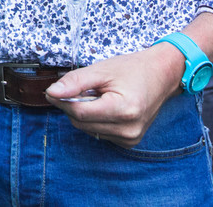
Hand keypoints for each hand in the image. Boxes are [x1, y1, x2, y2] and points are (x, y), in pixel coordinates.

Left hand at [44, 44, 182, 145]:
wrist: (161, 75)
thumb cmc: (132, 70)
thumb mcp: (100, 70)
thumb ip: (74, 82)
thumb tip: (51, 93)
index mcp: (124, 110)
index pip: (79, 112)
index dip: (62, 101)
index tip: (52, 91)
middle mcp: (129, 129)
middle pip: (81, 123)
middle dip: (73, 106)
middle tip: (81, 89)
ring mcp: (131, 138)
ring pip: (87, 129)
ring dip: (84, 113)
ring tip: (99, 96)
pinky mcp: (130, 142)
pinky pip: (99, 133)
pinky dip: (95, 120)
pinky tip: (106, 106)